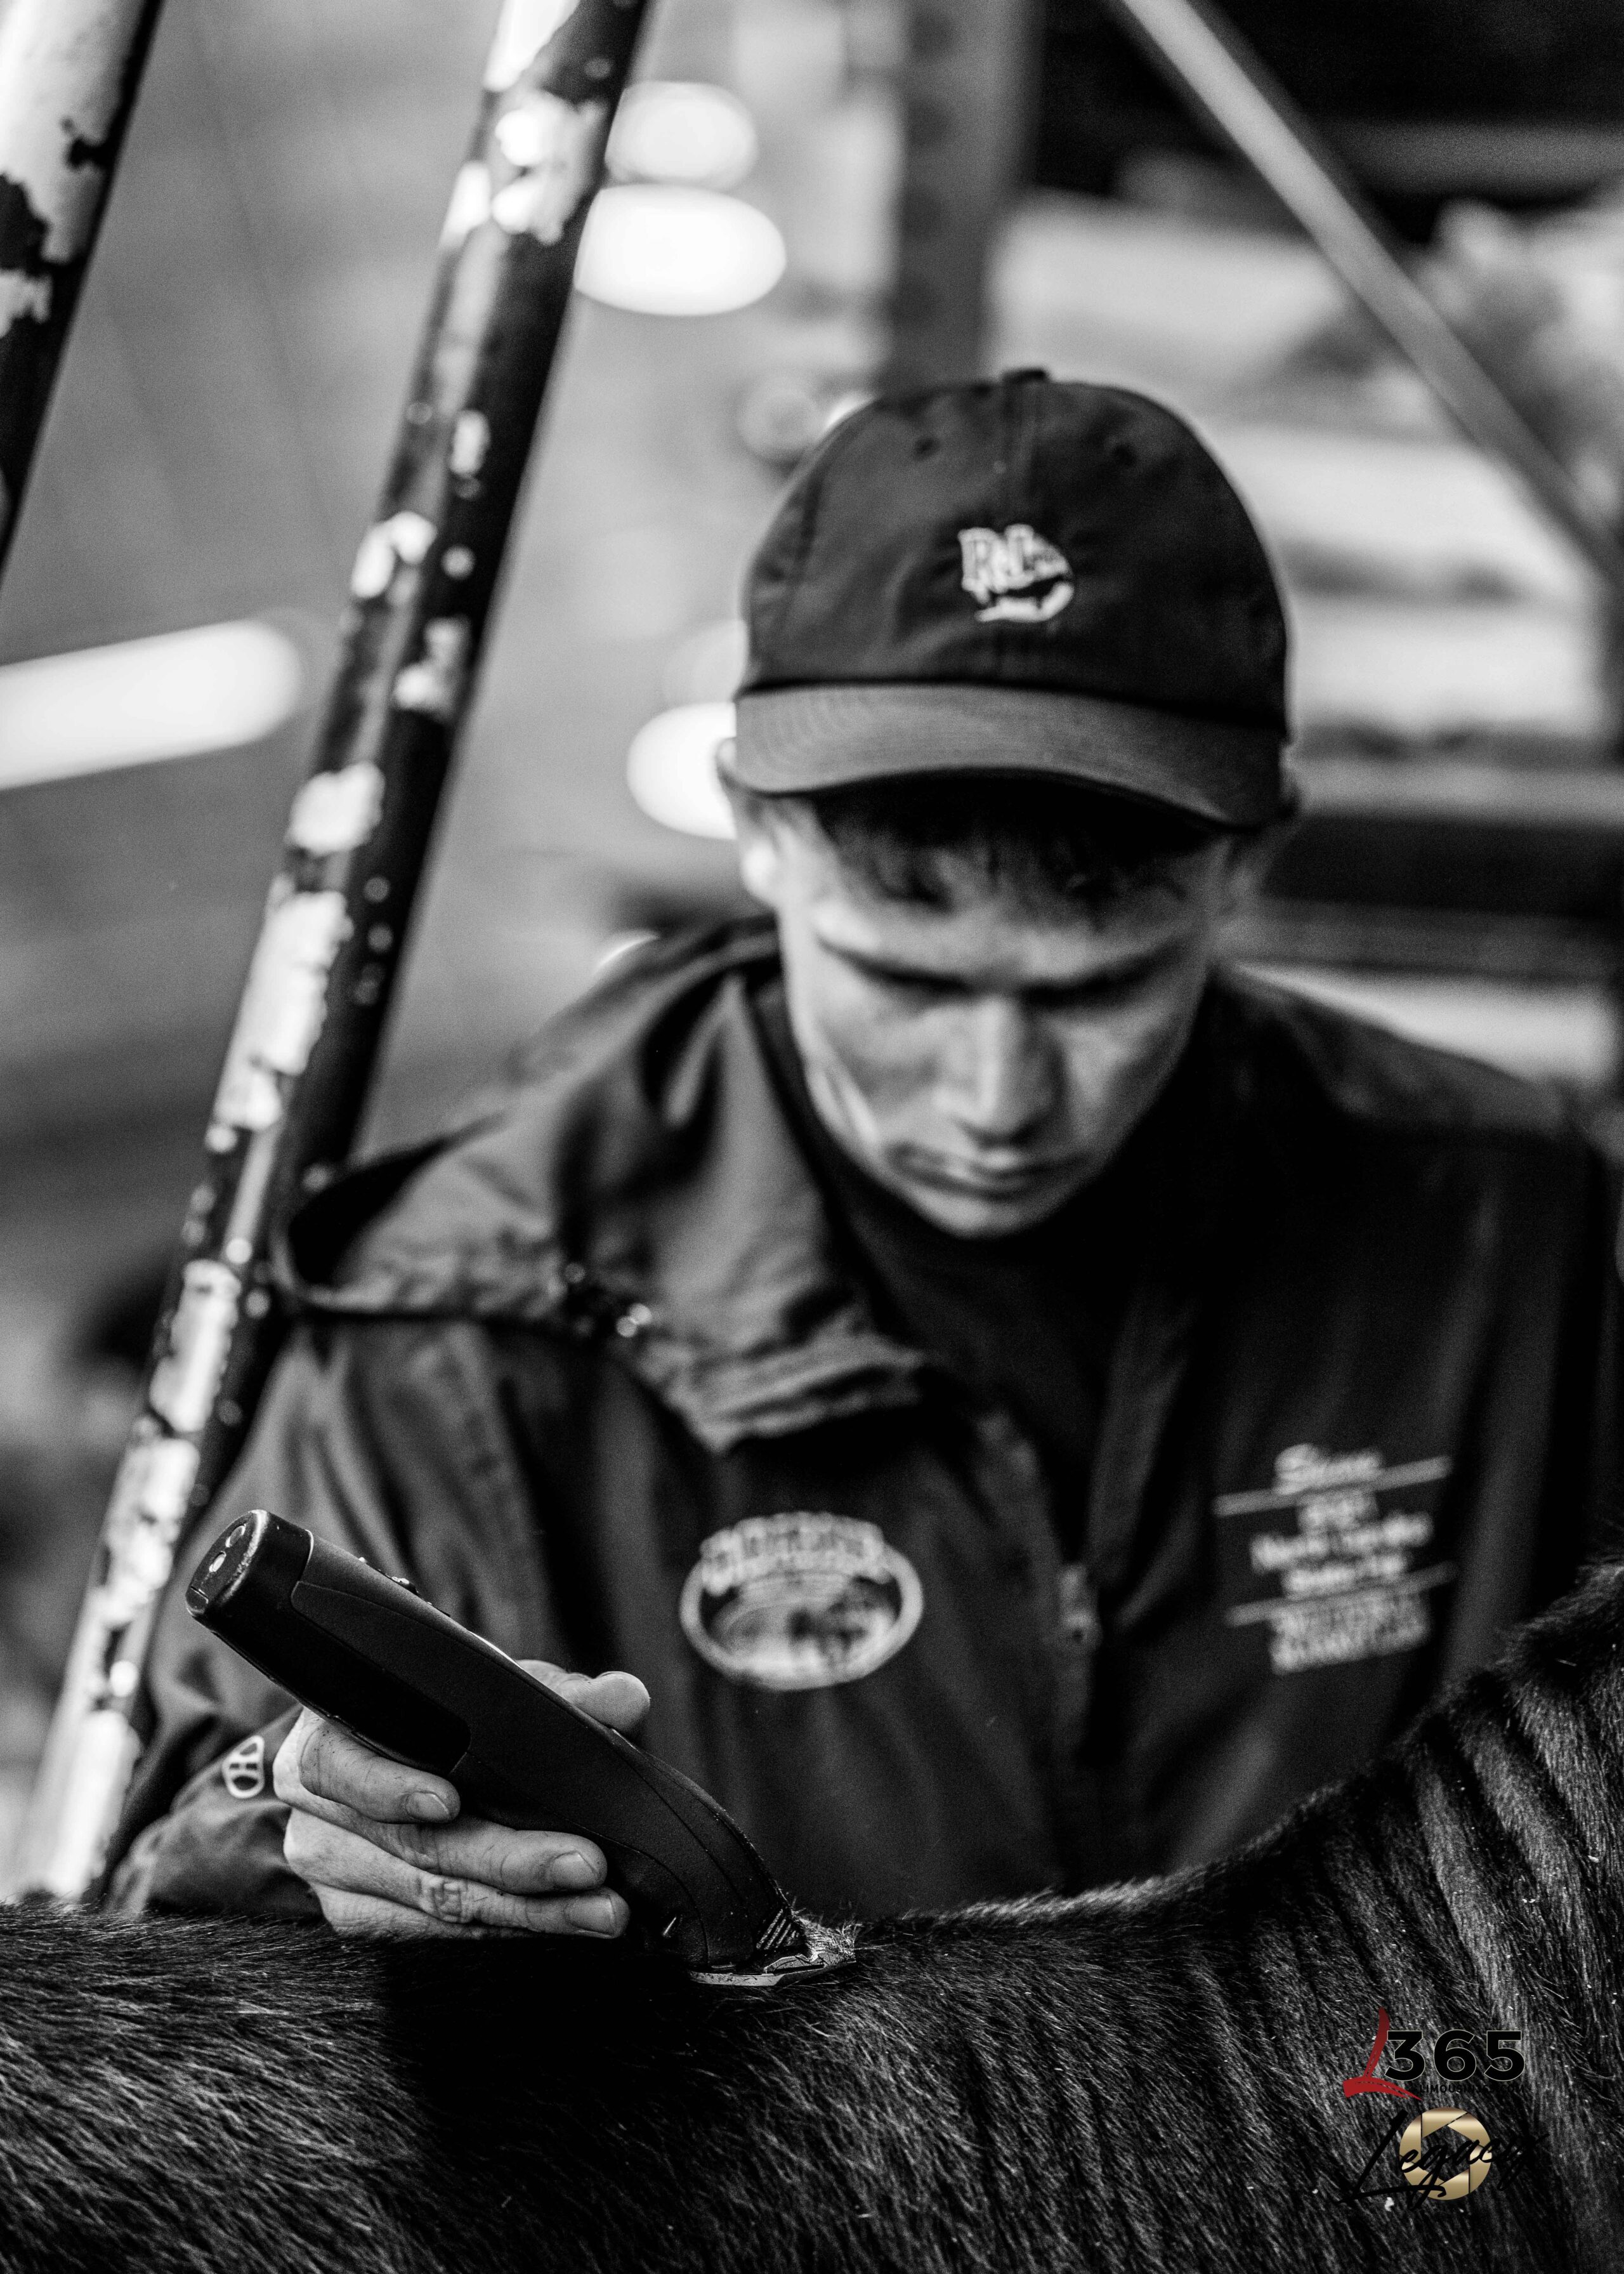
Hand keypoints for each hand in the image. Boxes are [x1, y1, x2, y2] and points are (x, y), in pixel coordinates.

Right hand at [273, 1661, 650, 1938]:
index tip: (450, 1802)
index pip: (343, 1764)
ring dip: (525, 1909)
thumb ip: (552, 1692)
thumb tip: (625, 1699)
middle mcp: (316, 1807)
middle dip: (509, 1858)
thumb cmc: (430, 1714)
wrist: (372, 1760)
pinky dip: (502, 1927)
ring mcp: (331, 1870)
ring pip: (432, 1899)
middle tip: (587, 1863)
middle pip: (413, 1846)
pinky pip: (433, 1931)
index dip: (393, 1787)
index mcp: (329, 1733)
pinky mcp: (355, 1916)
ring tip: (598, 1908)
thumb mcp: (480, 1689)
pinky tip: (559, 1921)